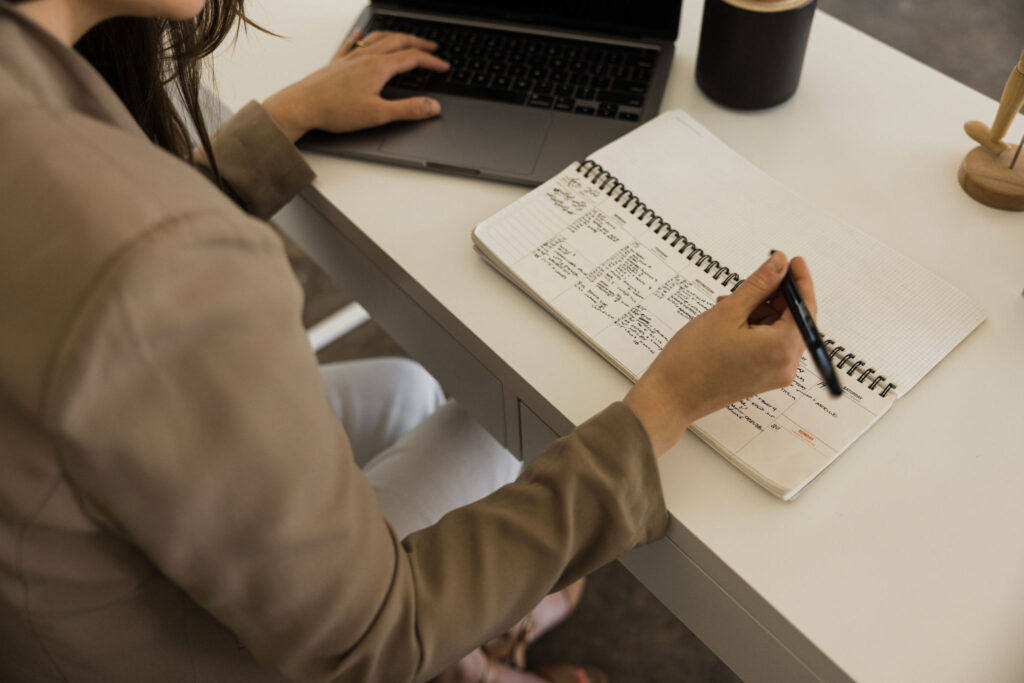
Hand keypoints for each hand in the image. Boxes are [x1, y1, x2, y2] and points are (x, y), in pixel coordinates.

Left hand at [262, 29, 449, 141]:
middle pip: (398, 41)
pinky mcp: (337, 63)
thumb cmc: (335, 110)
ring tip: (405, 39)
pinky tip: (361, 36)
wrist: (302, 106)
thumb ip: (408, 110)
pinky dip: (363, 37)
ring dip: (396, 36)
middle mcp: (365, 57)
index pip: (412, 58)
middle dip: (418, 42)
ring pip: (378, 38)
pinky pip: (352, 43)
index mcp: (378, 67)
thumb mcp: (378, 115)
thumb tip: (433, 106)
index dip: (432, 61)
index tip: (444, 66)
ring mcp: (350, 58)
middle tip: (432, 47)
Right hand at [624, 251, 814, 455]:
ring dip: (759, 312)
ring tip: (729, 305)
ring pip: (777, 330)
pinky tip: (730, 320)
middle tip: (751, 281)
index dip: (799, 280)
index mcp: (782, 349)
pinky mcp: (760, 378)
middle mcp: (785, 365)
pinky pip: (767, 345)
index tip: (791, 261)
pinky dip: (754, 328)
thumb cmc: (693, 360)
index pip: (805, 307)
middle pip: (793, 319)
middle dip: (774, 297)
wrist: (670, 397)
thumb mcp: (727, 311)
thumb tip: (780, 263)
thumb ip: (759, 284)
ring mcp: (773, 374)